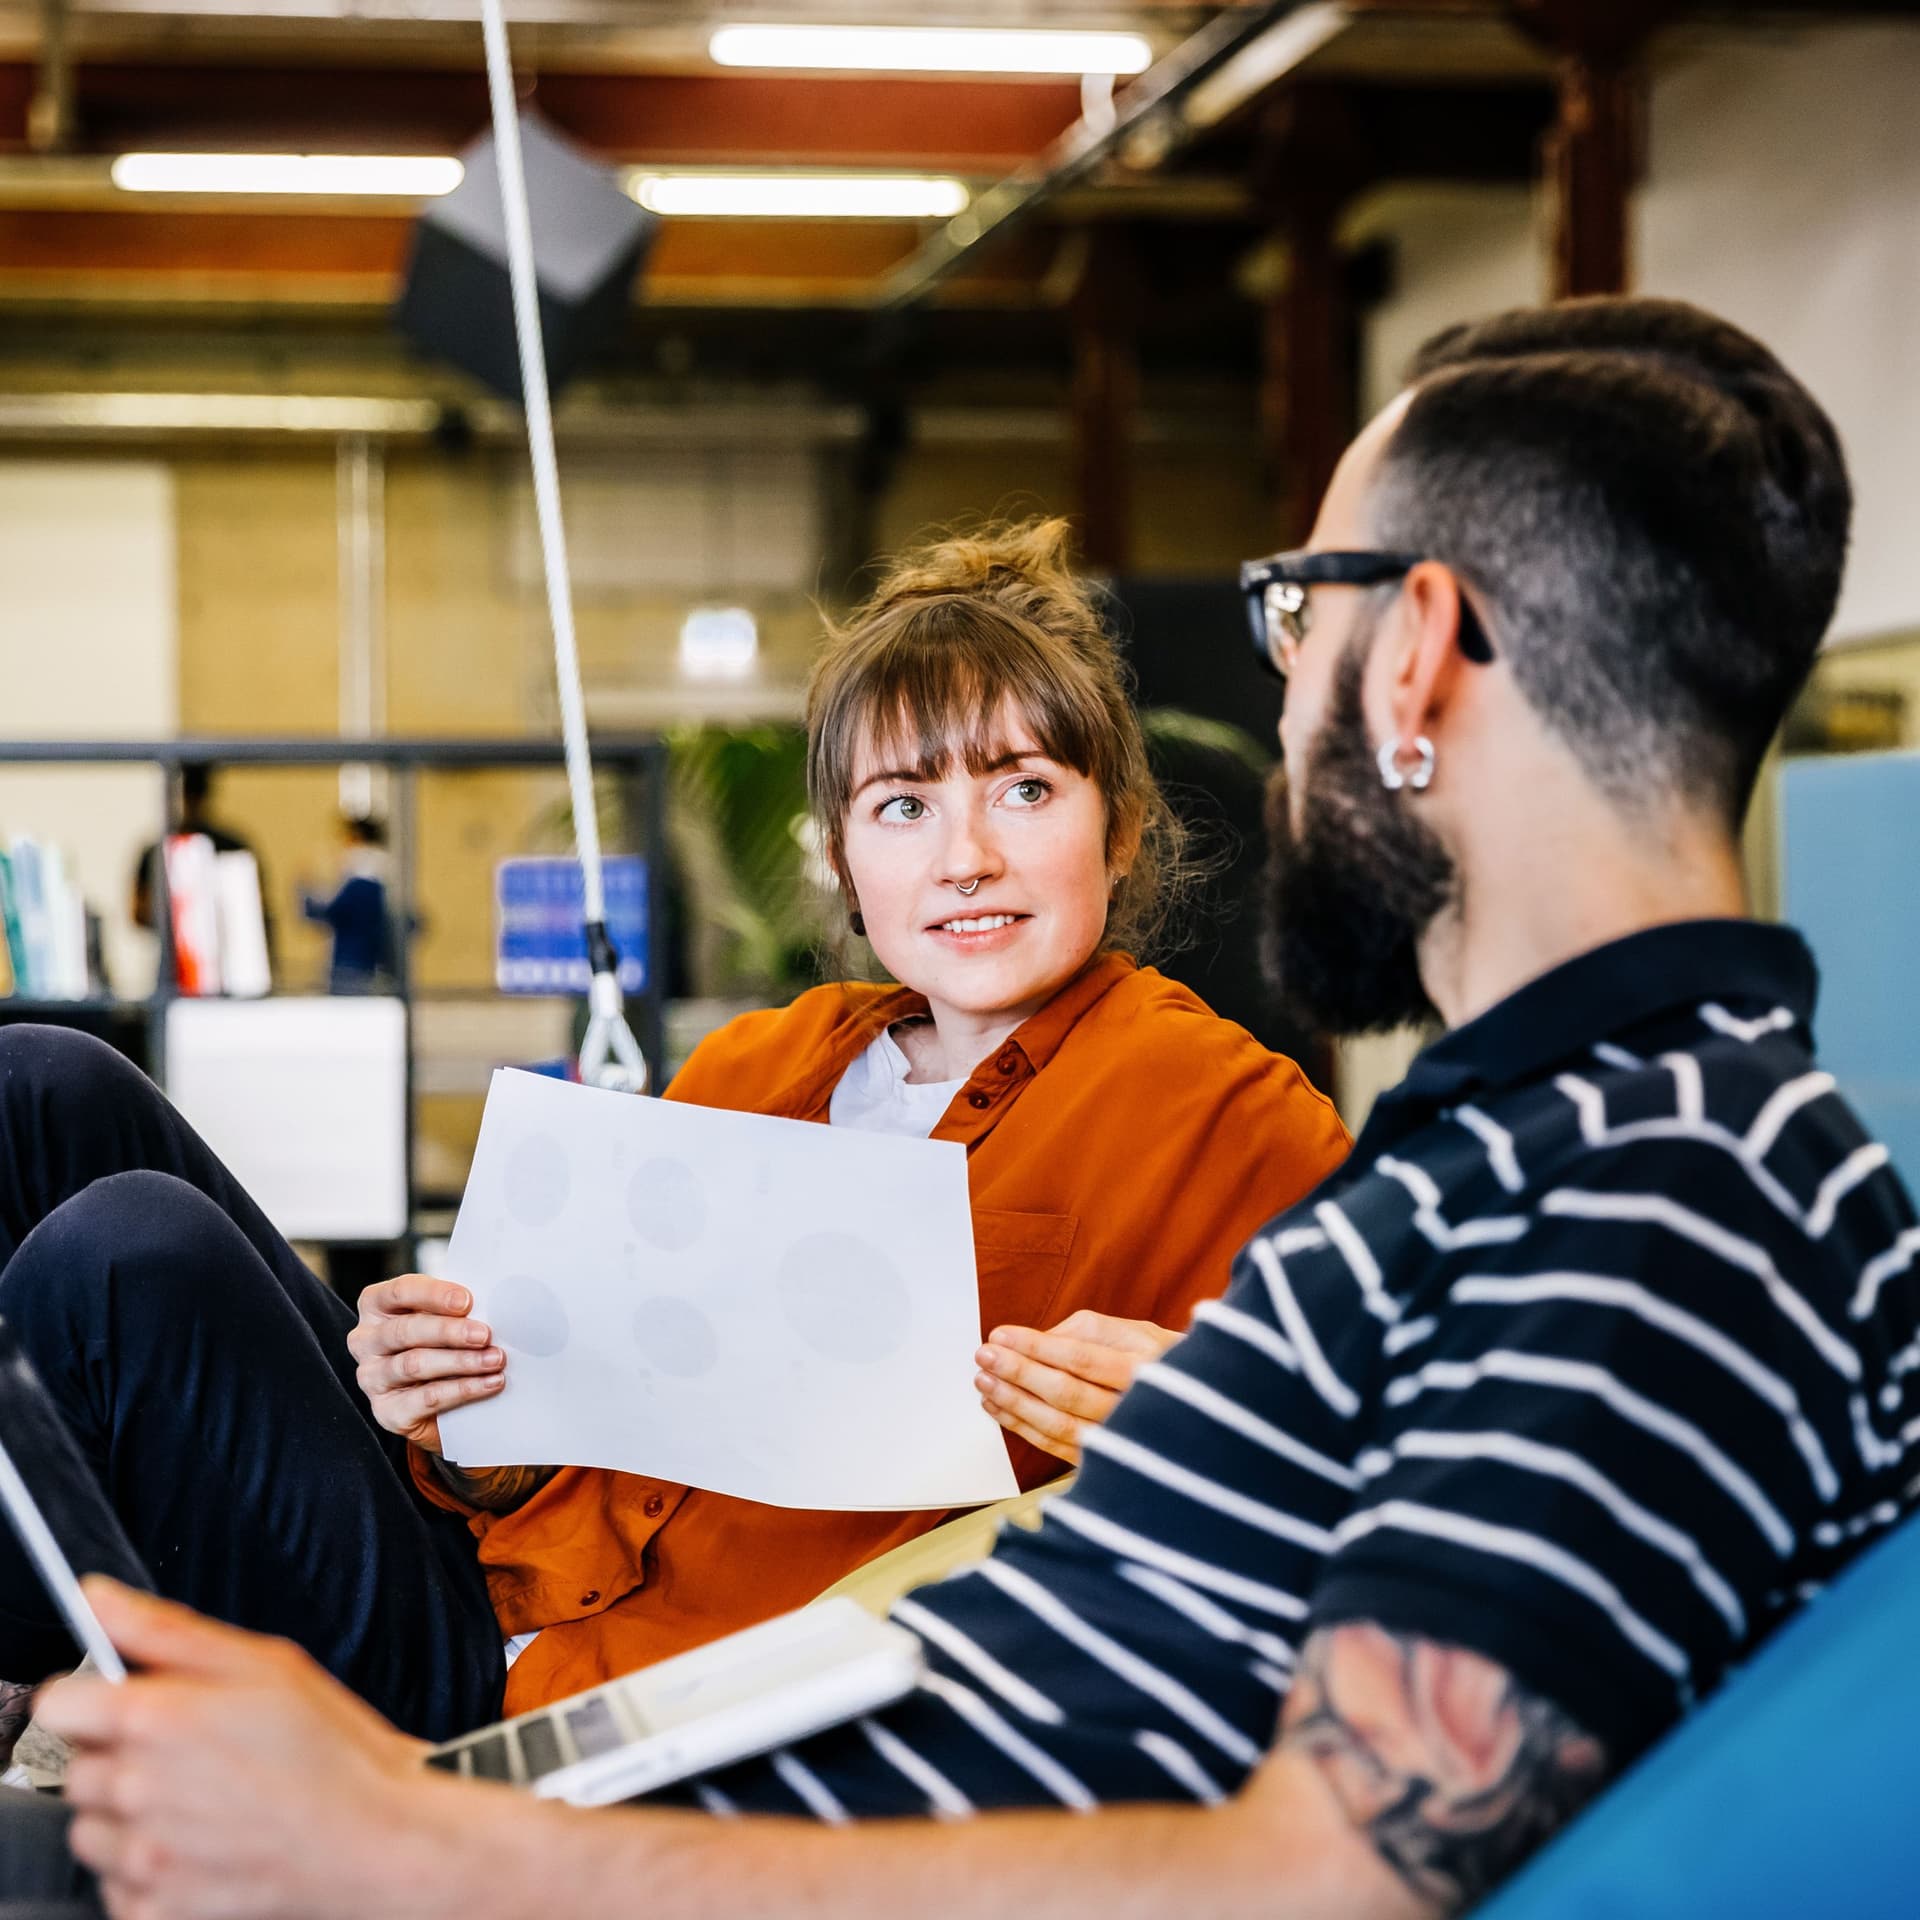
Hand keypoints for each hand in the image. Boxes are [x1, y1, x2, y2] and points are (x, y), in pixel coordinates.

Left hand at [38, 1581, 462, 1919]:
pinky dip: (144, 1870)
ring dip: (127, 1815)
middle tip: (189, 1750)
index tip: (118, 1700)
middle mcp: (136, 1792)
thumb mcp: (264, 1661)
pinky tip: (197, 1845)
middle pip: (76, 1767)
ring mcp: (142, 1859)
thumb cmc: (332, 1750)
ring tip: (197, 1800)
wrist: (373, 1838)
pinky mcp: (153, 1911)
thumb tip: (97, 1598)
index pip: (56, 1704)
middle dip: (120, 1755)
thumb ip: (166, 1630)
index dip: (88, 1695)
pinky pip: (113, 1887)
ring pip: (90, 1829)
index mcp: (156, 1721)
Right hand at [348, 1275, 503, 1454]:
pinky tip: (489, 1383)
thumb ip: (456, 1307)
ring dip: (461, 1361)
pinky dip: (463, 1390)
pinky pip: (426, 1398)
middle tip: (485, 1334)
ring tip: (494, 1360)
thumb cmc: (441, 1344)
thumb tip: (493, 1302)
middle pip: (406, 1330)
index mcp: (376, 1305)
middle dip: (450, 1332)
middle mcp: (366, 1341)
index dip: (434, 1295)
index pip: (399, 1292)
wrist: (440, 1403)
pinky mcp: (386, 1411)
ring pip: (415, 1364)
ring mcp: (372, 1378)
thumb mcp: (443, 1317)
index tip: (467, 1301)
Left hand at [974, 1309, 1181, 1465]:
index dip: (1037, 1347)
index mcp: (1149, 1368)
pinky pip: (1056, 1446)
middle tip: (984, 1356)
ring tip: (984, 1382)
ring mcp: (1122, 1442)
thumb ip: (1084, 1332)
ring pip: (1059, 1425)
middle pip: (1067, 1393)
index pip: (1082, 1358)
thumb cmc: (1156, 1359)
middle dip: (1019, 1373)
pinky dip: (1023, 1428)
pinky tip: (999, 1409)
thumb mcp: (1132, 1331)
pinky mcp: (1105, 1463)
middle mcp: (1138, 1409)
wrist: (1197, 1409)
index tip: (1000, 1334)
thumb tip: (1034, 1342)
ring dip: (1014, 1403)